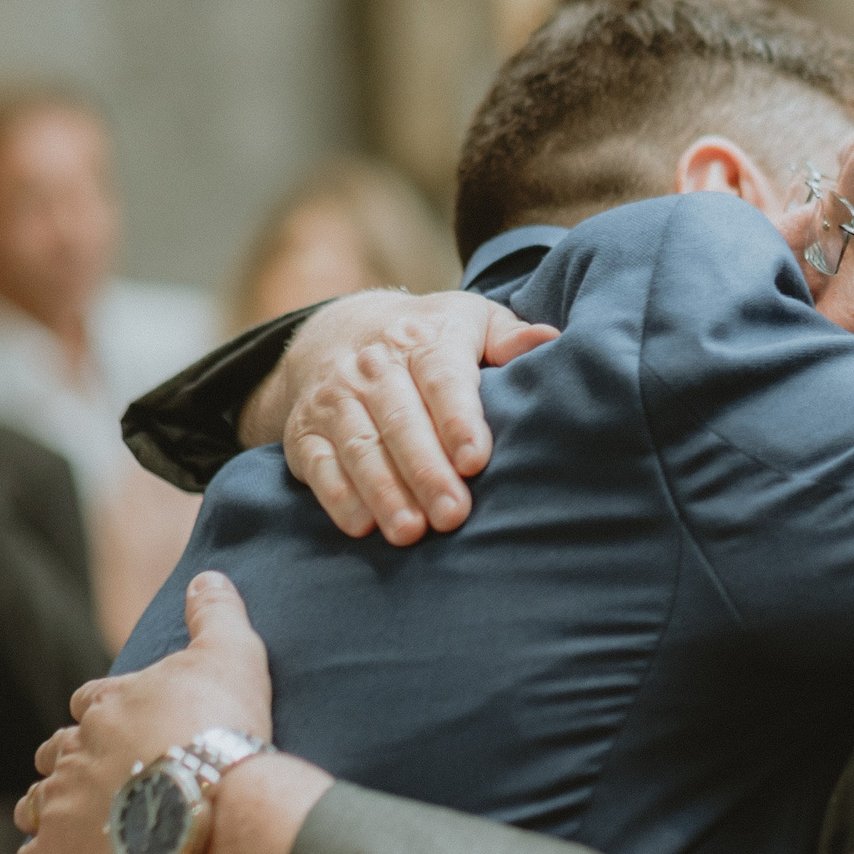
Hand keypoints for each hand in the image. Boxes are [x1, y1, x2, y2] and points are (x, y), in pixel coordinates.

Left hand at [13, 572, 273, 853]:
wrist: (212, 803)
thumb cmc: (224, 726)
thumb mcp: (232, 653)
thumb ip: (216, 614)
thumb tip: (209, 575)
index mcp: (110, 702)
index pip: (91, 699)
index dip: (104, 709)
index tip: (120, 721)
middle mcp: (77, 748)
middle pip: (57, 749)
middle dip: (69, 759)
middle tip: (93, 774)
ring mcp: (63, 801)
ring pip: (35, 803)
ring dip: (43, 810)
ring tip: (59, 822)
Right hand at [259, 290, 557, 544]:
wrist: (337, 331)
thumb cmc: (430, 339)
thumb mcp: (472, 321)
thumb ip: (510, 338)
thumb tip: (549, 341)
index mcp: (422, 339)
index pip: (442, 377)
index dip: (458, 419)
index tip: (475, 460)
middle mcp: (373, 366)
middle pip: (400, 421)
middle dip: (426, 471)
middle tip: (453, 515)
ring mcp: (334, 399)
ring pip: (359, 447)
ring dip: (384, 492)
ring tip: (411, 532)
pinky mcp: (304, 432)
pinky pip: (317, 465)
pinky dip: (337, 496)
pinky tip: (361, 526)